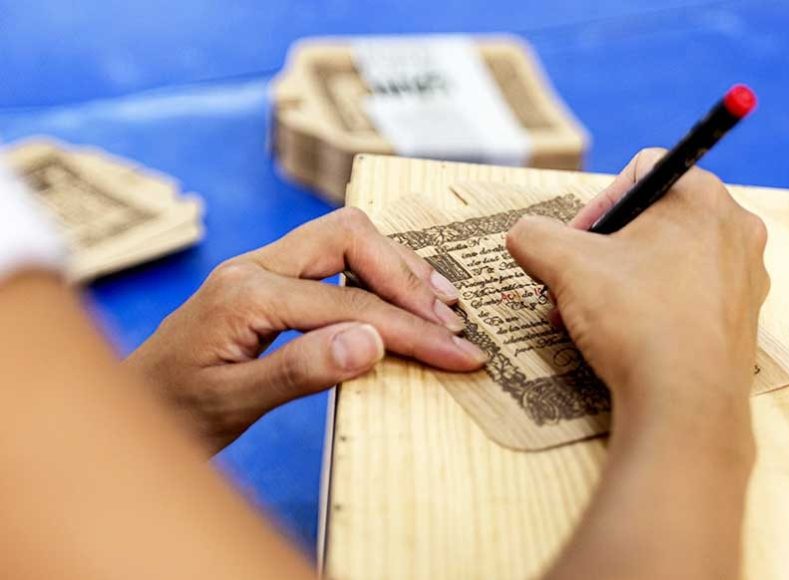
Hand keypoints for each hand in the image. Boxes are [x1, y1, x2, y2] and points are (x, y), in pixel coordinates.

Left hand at [125, 208, 486, 451]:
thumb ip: (300, 370)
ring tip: (440, 305)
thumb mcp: (233, 404)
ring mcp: (258, 268)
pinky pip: (332, 257)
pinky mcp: (265, 280)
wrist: (130, 413)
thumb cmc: (172, 414)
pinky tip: (398, 299)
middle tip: (450, 321)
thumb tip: (372, 341)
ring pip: (343, 237)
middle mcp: (252, 267)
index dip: (412, 329)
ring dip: (396, 268)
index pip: (350, 303)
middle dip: (407, 276)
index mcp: (245, 294)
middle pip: (348, 235)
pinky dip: (374, 273)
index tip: (460, 354)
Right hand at [506, 148, 768, 426]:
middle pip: (655, 219)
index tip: (573, 244)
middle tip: (576, 282)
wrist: (685, 402)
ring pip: (671, 260)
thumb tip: (523, 233)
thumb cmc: (637, 321)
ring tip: (593, 315)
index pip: (639, 173)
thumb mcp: (566, 265)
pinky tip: (627, 337)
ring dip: (625, 280)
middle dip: (606, 250)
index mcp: (701, 196)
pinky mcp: (744, 318)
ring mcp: (745, 276)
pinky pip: (690, 297)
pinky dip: (654, 307)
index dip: (596, 205)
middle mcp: (736, 228)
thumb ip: (535, 235)